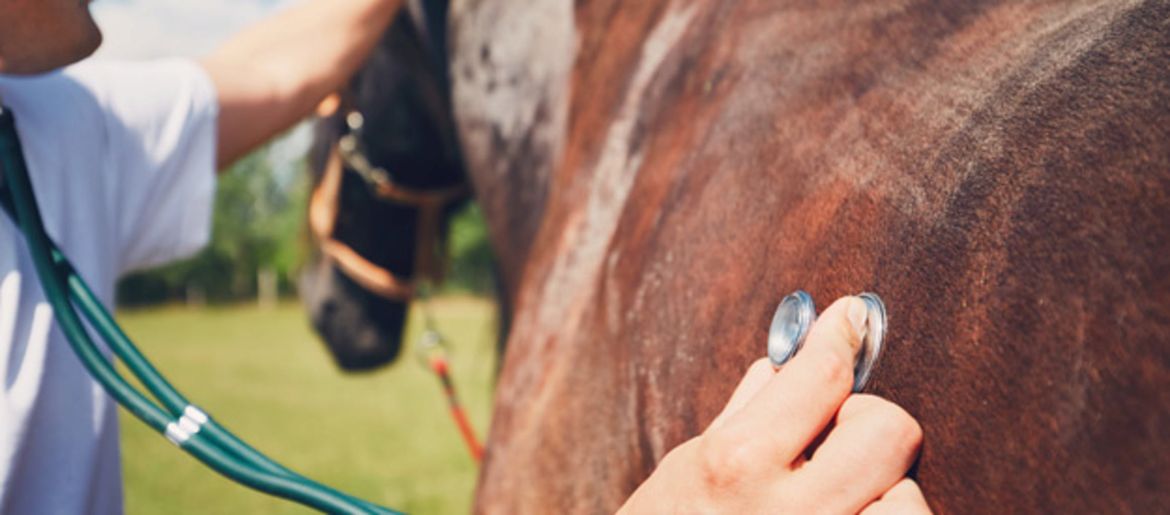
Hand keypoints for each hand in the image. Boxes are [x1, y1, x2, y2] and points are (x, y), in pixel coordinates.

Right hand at [619, 297, 929, 513]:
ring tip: (840, 502)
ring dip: (883, 495)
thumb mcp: (682, 472)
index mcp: (737, 464)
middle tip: (833, 439)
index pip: (819, 376)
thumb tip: (783, 364)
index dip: (840, 335)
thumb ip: (743, 416)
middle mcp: (791, 514)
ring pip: (913, 502)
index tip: (850, 318)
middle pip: (888, 430)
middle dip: (865, 424)